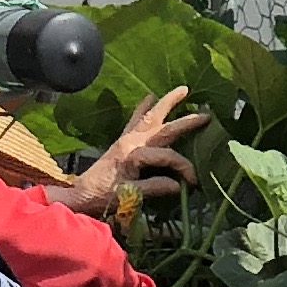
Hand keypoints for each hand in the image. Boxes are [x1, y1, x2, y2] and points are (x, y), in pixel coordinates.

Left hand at [62, 89, 203, 220]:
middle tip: (205, 114)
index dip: (184, 168)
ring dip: (166, 103)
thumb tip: (179, 186)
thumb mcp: (129, 195)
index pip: (168, 156)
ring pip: (150, 116)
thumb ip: (154, 188)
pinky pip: (135, 119)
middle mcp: (132, 142)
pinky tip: (149, 97)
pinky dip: (143, 107)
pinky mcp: (121, 140)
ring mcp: (126, 138)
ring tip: (181, 90)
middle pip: (164, 127)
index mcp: (135, 154)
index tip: (193, 182)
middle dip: (186, 120)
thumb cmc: (103, 196)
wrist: (81, 193)